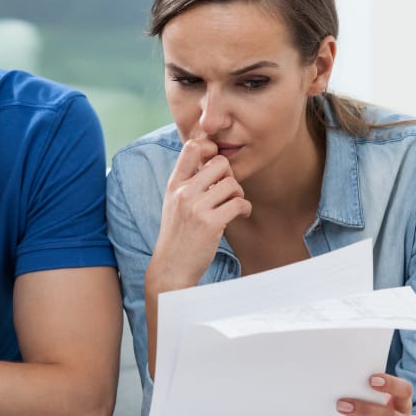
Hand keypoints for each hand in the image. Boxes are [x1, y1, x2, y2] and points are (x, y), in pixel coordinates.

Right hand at [148, 138, 251, 291]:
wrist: (171, 268)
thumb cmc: (178, 236)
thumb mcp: (174, 204)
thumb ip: (188, 183)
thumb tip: (213, 161)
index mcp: (174, 185)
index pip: (192, 147)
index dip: (210, 148)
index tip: (216, 165)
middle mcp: (183, 193)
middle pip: (220, 163)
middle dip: (230, 175)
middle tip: (228, 191)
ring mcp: (196, 208)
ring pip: (232, 183)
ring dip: (239, 194)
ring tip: (234, 205)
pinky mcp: (211, 224)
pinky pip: (239, 203)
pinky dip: (245, 208)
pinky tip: (240, 214)